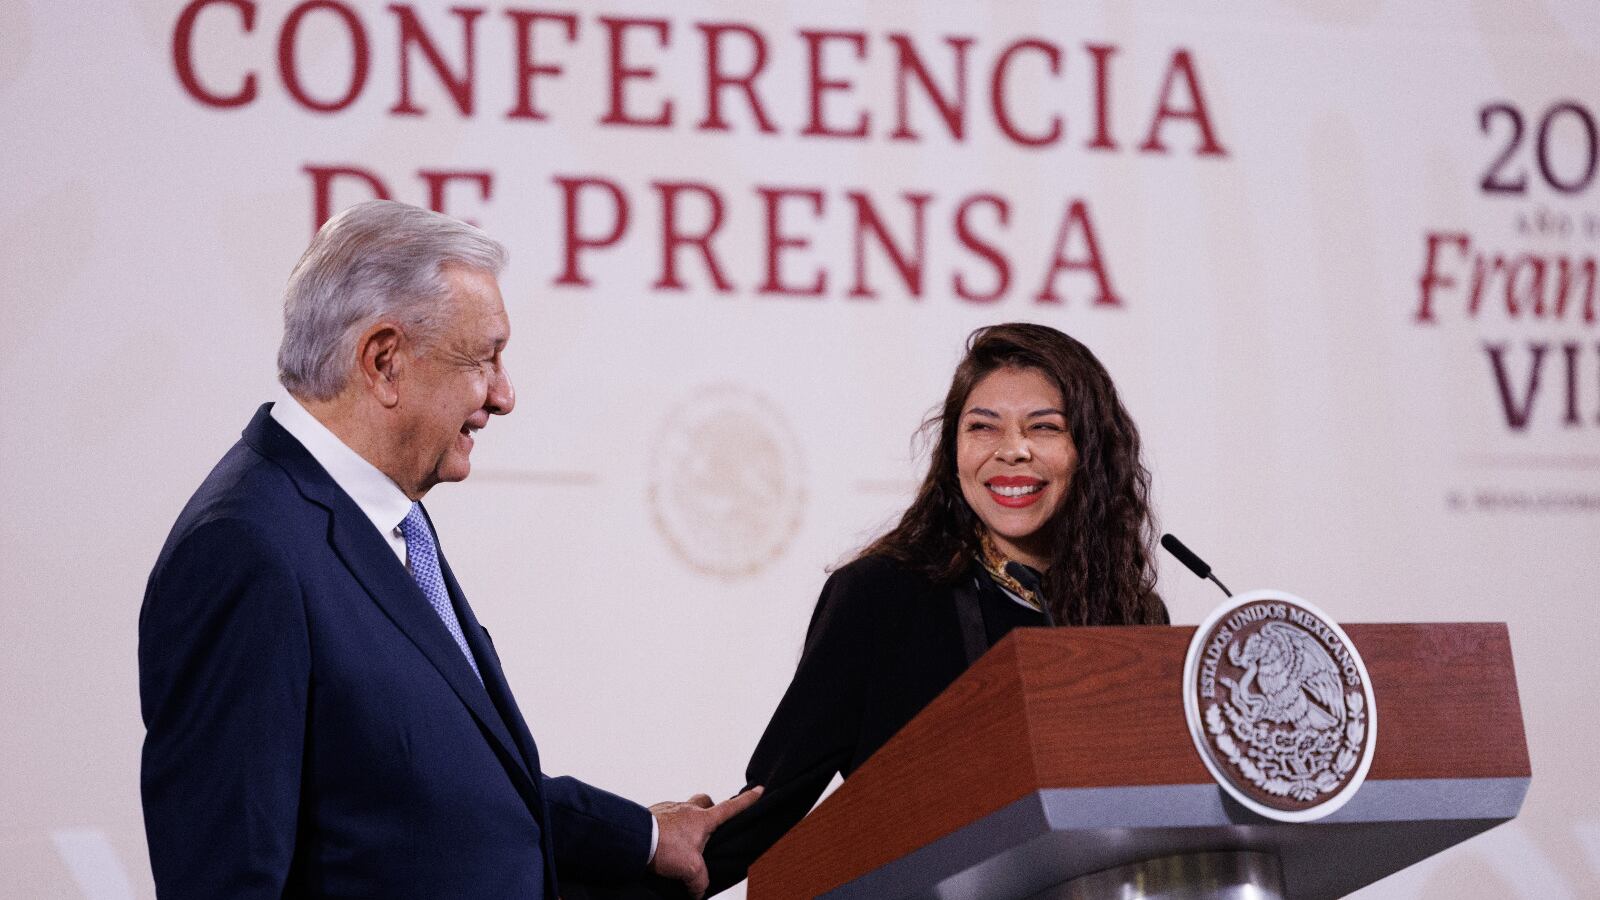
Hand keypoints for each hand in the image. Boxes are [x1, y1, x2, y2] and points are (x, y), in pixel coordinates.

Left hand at [648, 787, 762, 898]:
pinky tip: (662, 843)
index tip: (759, 790)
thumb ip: (700, 881)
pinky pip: (664, 817)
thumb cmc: (664, 848)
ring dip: (684, 822)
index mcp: (703, 819)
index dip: (746, 801)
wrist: (635, 839)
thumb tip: (698, 891)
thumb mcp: (690, 870)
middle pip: (705, 801)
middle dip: (709, 809)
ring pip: (683, 808)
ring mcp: (669, 809)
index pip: (730, 808)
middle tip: (707, 826)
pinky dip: (666, 828)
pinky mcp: (653, 814)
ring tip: (679, 842)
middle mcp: (687, 810)